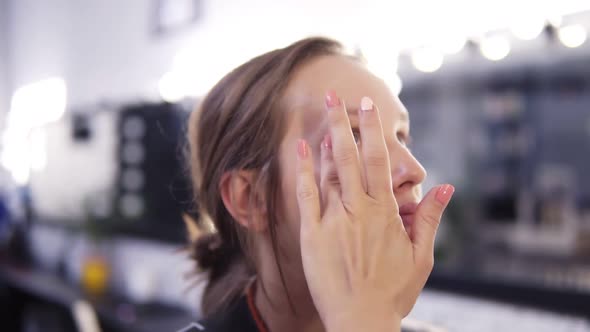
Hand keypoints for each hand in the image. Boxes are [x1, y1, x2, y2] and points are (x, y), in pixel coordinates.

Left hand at [295, 93, 453, 331]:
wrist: (361, 321)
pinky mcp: (312, 234)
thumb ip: (430, 218)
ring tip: (322, 113)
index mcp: (385, 212)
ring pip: (329, 171)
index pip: (380, 161)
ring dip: (326, 140)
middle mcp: (358, 209)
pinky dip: (303, 170)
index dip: (374, 131)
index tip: (369, 106)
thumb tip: (446, 188)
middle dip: (344, 123)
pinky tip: (300, 147)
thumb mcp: (420, 257)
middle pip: (351, 157)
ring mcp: (333, 220)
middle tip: (337, 94)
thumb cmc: (392, 292)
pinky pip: (306, 195)